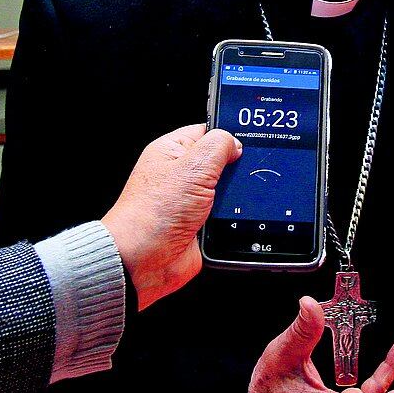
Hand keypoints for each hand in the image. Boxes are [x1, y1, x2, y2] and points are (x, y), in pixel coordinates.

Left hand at [101, 124, 240, 309]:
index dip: (228, 133)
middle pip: (221, 162)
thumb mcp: (192, 168)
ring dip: (234, 197)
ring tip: (231, 200)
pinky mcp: (201, 224)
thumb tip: (235, 142)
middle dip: (235, 169)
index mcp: (172, 151)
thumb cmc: (153, 213)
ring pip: (227, 190)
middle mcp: (181, 174)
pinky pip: (227, 215)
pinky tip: (233, 218)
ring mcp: (191, 201)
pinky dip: (233, 217)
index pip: (207, 132)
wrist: (143, 260)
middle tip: (242, 174)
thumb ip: (218, 146)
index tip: (250, 138)